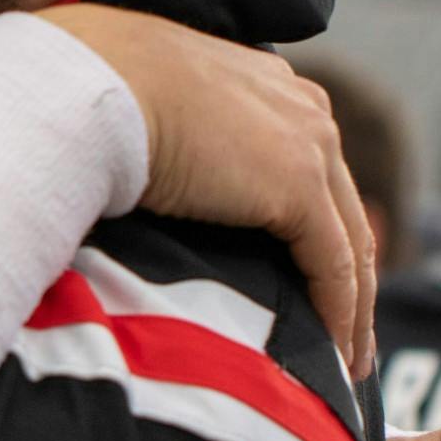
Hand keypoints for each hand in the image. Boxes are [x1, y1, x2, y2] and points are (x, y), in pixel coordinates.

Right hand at [38, 4, 372, 379]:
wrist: (89, 83)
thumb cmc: (89, 90)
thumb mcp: (147, 107)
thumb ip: (171, 134)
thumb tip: (144, 175)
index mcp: (265, 85)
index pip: (309, 165)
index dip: (314, 223)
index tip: (306, 273)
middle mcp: (300, 110)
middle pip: (342, 207)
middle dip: (346, 272)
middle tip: (343, 330)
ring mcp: (308, 145)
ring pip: (349, 241)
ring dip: (352, 305)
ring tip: (346, 357)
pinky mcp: (298, 188)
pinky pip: (333, 265)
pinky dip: (338, 312)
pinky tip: (333, 350)